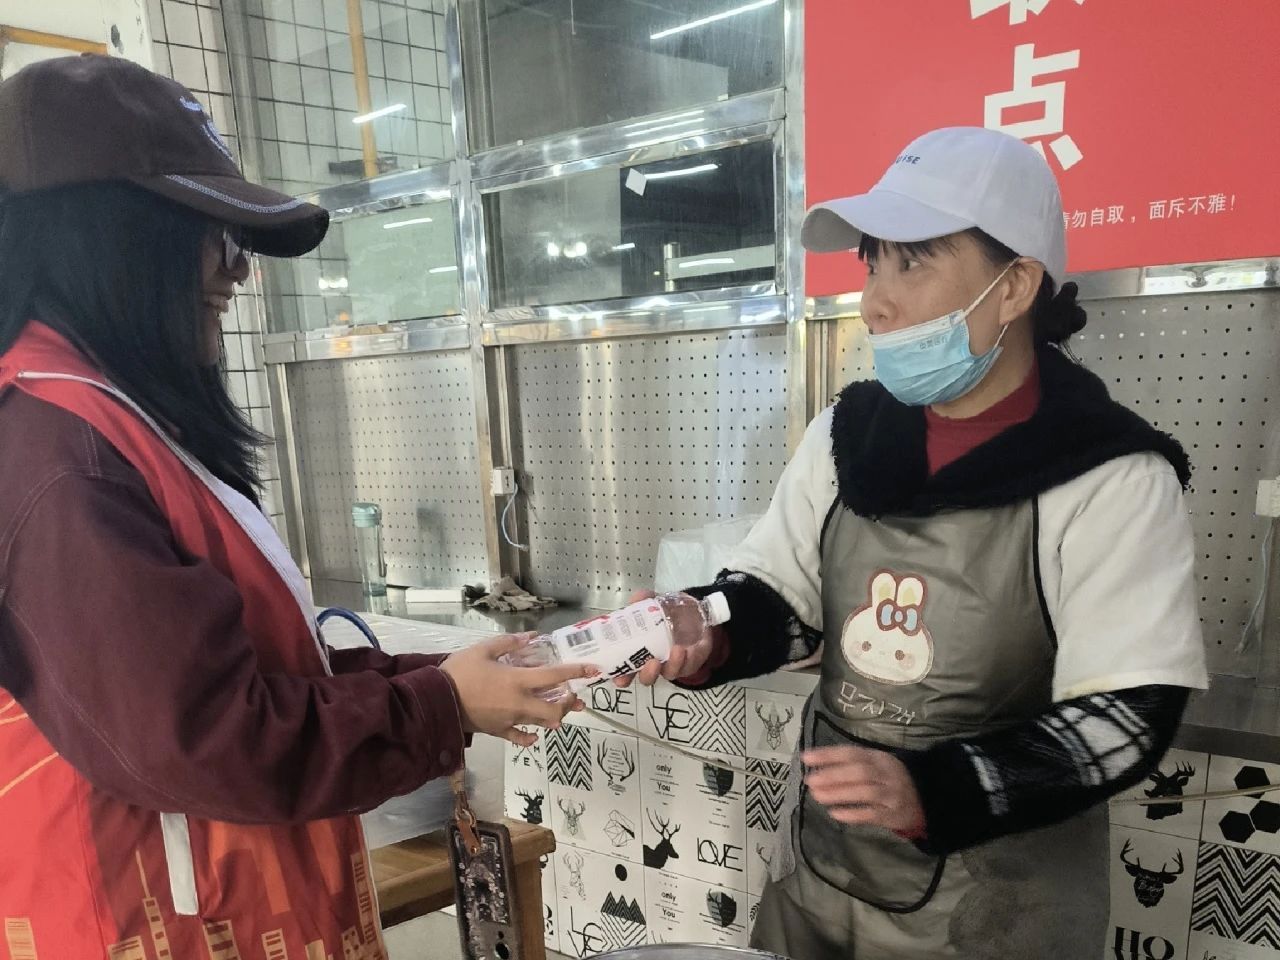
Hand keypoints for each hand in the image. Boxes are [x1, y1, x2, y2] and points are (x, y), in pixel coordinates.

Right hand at [440, 634, 595, 746]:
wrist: (436, 701)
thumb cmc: (460, 672)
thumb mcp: (483, 649)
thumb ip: (509, 643)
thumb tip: (531, 637)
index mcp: (517, 680)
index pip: (554, 676)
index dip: (576, 672)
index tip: (593, 670)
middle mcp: (519, 703)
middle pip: (554, 709)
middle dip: (568, 704)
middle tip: (572, 696)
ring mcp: (510, 720)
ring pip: (541, 724)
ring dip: (554, 718)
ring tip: (561, 712)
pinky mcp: (498, 731)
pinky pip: (519, 738)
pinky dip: (529, 736)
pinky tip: (534, 732)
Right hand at [614, 590, 717, 687]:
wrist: (691, 614)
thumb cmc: (665, 613)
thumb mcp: (652, 603)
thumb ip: (643, 600)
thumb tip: (637, 598)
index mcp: (638, 651)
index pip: (626, 670)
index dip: (621, 677)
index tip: (621, 678)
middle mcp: (654, 662)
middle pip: (647, 678)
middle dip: (648, 674)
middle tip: (652, 663)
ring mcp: (672, 664)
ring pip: (670, 673)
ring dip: (673, 664)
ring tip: (677, 650)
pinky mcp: (691, 662)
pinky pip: (689, 666)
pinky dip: (688, 659)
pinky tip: (688, 650)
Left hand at [804, 745, 926, 837]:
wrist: (927, 798)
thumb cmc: (892, 779)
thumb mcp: (877, 764)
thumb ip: (854, 764)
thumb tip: (819, 766)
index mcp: (879, 758)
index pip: (852, 753)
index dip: (829, 754)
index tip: (806, 757)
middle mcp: (886, 773)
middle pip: (858, 771)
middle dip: (832, 775)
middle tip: (810, 780)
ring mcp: (892, 794)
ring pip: (864, 792)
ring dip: (839, 793)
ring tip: (817, 796)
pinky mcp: (894, 815)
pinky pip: (872, 814)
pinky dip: (853, 814)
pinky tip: (835, 813)